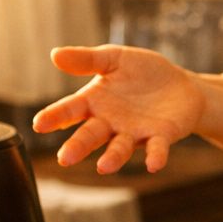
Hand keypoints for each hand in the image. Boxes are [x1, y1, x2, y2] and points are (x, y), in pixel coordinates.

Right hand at [34, 45, 205, 173]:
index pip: (70, 110)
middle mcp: (110, 123)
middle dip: (78, 146)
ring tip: (103, 167)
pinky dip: (155, 156)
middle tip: (65, 158)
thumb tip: (54, 54)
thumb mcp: (115, 58)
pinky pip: (156, 148)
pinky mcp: (160, 137)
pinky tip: (153, 164)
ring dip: (112, 157)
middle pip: (91, 135)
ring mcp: (134, 133)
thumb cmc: (143, 73)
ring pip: (119, 147)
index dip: (55, 116)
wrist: (182, 86)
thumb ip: (88, 59)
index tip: (39, 124)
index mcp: (95, 102)